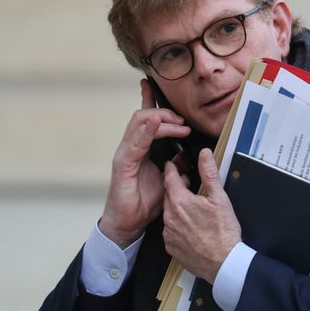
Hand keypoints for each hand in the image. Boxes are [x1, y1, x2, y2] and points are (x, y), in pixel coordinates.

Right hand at [100, 79, 190, 247]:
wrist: (129, 224)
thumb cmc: (144, 202)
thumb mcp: (167, 180)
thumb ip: (175, 166)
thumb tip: (187, 156)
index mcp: (141, 148)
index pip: (147, 118)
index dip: (151, 100)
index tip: (158, 87)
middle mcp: (131, 146)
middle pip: (144, 115)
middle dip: (166, 112)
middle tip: (183, 120)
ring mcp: (125, 153)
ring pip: (139, 123)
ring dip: (160, 119)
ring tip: (176, 122)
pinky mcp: (122, 164)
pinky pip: (134, 142)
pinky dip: (146, 131)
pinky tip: (155, 124)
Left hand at [162, 148, 241, 282]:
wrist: (223, 263)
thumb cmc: (223, 232)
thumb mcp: (220, 198)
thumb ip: (209, 173)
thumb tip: (204, 154)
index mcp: (180, 201)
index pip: (169, 177)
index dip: (172, 169)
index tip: (173, 164)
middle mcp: (169, 217)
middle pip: (169, 195)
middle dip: (177, 189)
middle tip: (189, 187)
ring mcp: (168, 234)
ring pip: (169, 213)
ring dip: (178, 208)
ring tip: (194, 209)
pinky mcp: (171, 247)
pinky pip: (171, 230)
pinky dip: (178, 225)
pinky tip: (192, 227)